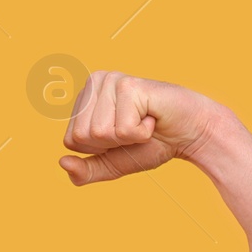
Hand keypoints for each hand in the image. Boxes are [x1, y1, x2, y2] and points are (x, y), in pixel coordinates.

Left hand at [58, 71, 224, 185]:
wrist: (190, 135)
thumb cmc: (152, 144)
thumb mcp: (112, 163)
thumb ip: (86, 170)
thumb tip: (62, 162)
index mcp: (85, 97)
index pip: (70, 141)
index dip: (98, 150)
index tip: (122, 135)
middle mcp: (94, 82)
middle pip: (81, 137)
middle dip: (111, 144)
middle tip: (134, 129)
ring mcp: (110, 80)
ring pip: (98, 133)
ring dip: (127, 137)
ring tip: (144, 122)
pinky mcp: (128, 85)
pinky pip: (122, 129)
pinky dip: (141, 133)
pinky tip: (152, 118)